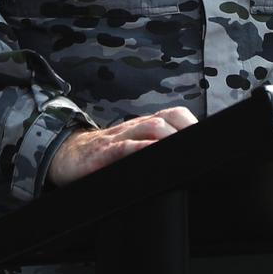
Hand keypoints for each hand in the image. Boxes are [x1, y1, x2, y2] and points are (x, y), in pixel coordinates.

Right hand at [48, 106, 197, 186]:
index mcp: (142, 126)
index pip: (173, 115)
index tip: (208, 138)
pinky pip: (125, 147)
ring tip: (184, 150)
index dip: (190, 123)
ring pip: (150, 127)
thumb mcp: (129, 149)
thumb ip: (151, 149)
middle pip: (167, 118)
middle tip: (202, 146)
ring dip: (170, 137)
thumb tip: (182, 158)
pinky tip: (152, 156)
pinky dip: (141, 150)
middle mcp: (133, 127)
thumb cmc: (102, 155)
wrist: (65, 156)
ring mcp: (118, 138)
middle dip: (187, 129)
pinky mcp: (103, 153)